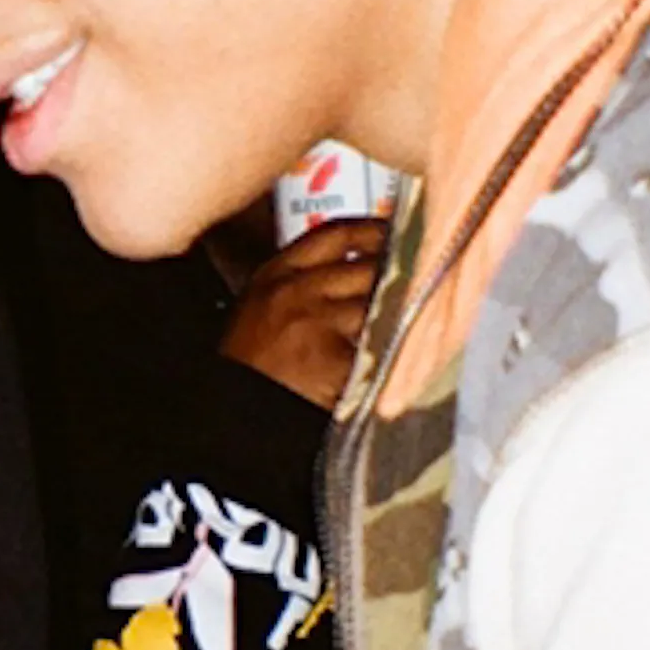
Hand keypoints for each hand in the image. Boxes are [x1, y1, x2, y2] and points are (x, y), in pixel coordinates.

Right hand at [218, 213, 389, 408]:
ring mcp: (320, 324)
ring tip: (408, 326)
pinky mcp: (340, 361)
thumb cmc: (249, 371)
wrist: (233, 419)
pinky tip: (397, 359)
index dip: (372, 230)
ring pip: (383, 305)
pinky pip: (385, 347)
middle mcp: (297, 292)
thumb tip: (353, 268)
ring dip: (398, 316)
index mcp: (274, 277)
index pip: (335, 234)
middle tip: (416, 283)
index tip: (391, 232)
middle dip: (396, 275)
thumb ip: (301, 284)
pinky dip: (396, 353)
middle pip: (369, 266)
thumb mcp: (261, 311)